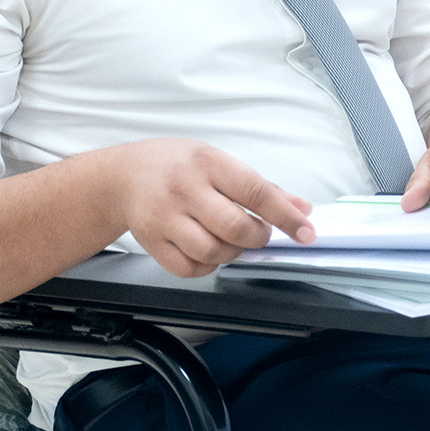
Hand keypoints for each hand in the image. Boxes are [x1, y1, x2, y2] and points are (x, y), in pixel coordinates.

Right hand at [109, 139, 315, 277]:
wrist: (123, 176)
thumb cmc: (177, 165)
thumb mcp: (219, 162)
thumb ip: (261, 187)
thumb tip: (301, 208)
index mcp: (208, 163)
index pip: (256, 192)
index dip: (285, 216)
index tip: (306, 231)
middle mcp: (185, 190)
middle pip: (235, 228)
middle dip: (258, 237)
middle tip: (259, 234)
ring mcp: (165, 218)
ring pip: (213, 252)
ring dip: (233, 253)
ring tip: (232, 240)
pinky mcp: (151, 242)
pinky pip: (189, 268)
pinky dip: (208, 267)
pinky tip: (209, 252)